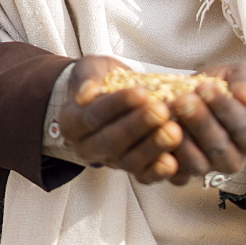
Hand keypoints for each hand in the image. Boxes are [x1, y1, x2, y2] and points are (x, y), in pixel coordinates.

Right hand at [58, 55, 185, 183]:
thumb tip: (86, 93)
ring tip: (174, 131)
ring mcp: (109, 161)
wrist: (111, 90)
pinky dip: (157, 171)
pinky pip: (142, 176)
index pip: (93, 116)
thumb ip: (87, 78)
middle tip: (161, 111)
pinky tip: (173, 162)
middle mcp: (86, 147)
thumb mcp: (91, 68)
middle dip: (137, 126)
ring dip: (152, 147)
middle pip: (111, 142)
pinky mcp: (130, 169)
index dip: (117, 105)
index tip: (141, 92)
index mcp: (72, 122)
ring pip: (128, 161)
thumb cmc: (101, 77)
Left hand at [167, 63, 245, 185]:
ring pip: (196, 163)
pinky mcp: (181, 176)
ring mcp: (207, 169)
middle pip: (218, 147)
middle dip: (199, 122)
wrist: (193, 95)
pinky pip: (174, 174)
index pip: (242, 126)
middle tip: (183, 100)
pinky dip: (163, 156)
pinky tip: (156, 131)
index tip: (206, 86)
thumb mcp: (238, 76)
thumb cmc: (222, 86)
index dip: (224, 107)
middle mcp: (232, 160)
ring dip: (181, 138)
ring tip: (168, 112)